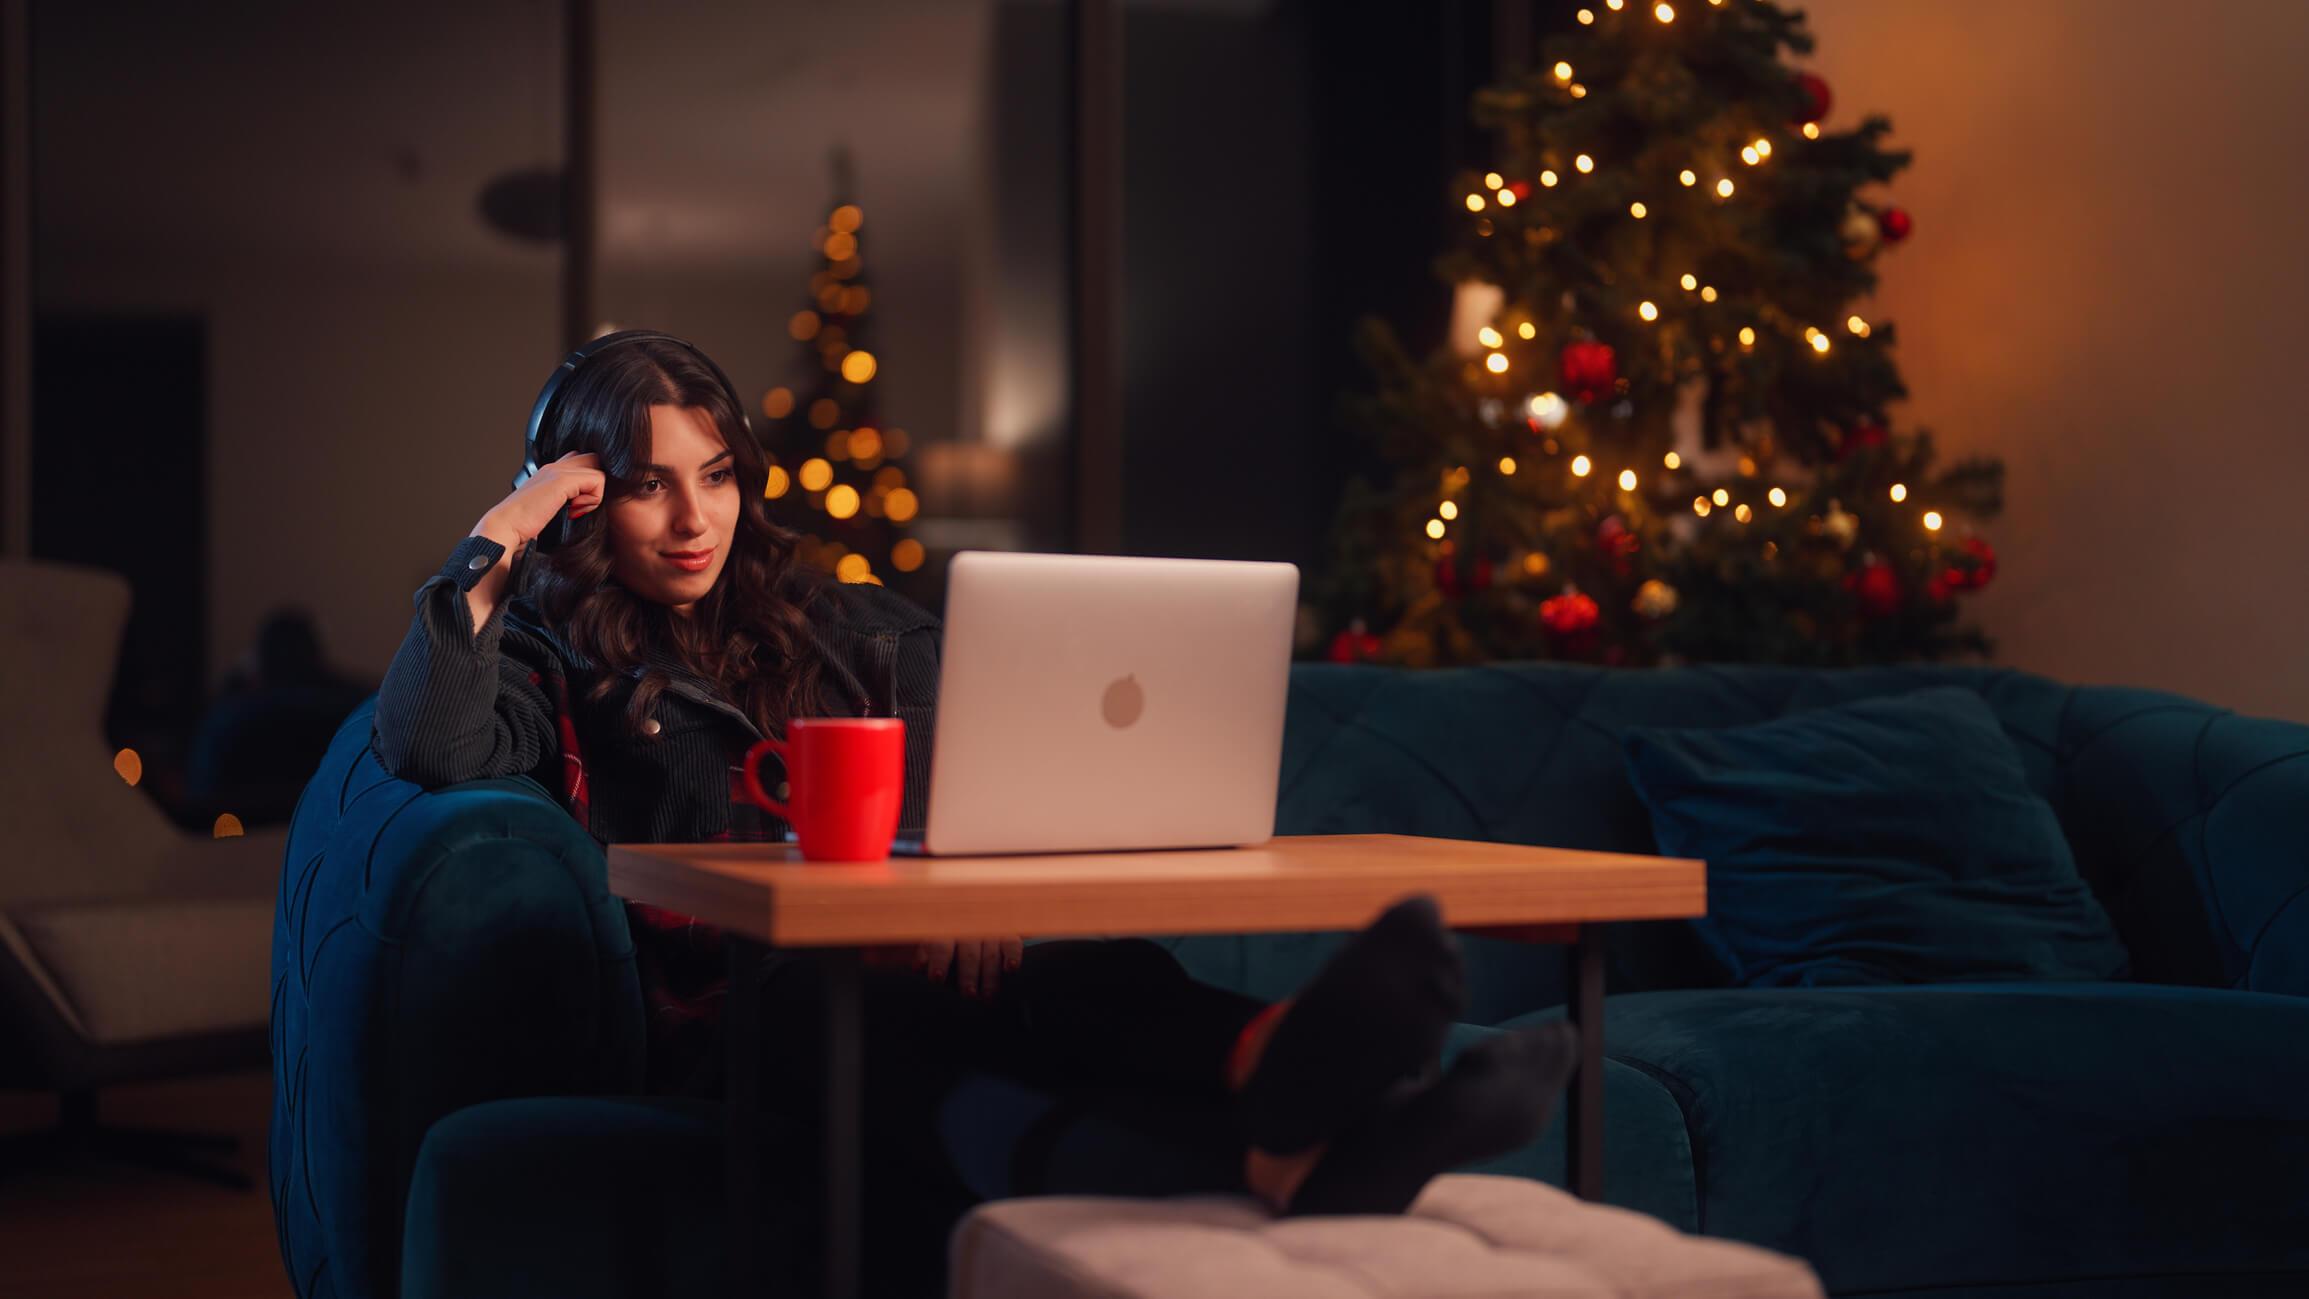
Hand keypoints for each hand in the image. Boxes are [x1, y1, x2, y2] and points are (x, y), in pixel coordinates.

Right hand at [476, 450, 605, 547]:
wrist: (505, 527)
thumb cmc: (522, 525)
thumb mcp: (548, 510)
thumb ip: (563, 502)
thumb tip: (580, 508)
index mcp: (549, 473)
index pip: (580, 463)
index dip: (589, 483)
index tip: (578, 506)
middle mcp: (554, 467)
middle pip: (592, 460)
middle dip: (596, 484)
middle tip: (581, 505)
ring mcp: (557, 471)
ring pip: (598, 468)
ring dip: (594, 493)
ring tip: (576, 509)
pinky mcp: (562, 479)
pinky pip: (597, 480)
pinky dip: (593, 499)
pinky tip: (574, 511)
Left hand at [916, 937, 1023, 998]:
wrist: (971, 922)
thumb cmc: (945, 947)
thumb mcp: (931, 947)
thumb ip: (925, 956)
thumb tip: (918, 967)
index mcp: (944, 931)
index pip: (940, 945)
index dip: (939, 961)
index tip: (936, 978)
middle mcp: (968, 929)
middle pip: (968, 953)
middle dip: (968, 975)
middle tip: (969, 995)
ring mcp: (989, 932)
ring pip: (990, 953)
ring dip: (990, 976)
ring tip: (989, 997)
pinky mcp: (1008, 935)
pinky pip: (1012, 943)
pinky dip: (1013, 955)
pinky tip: (1012, 969)